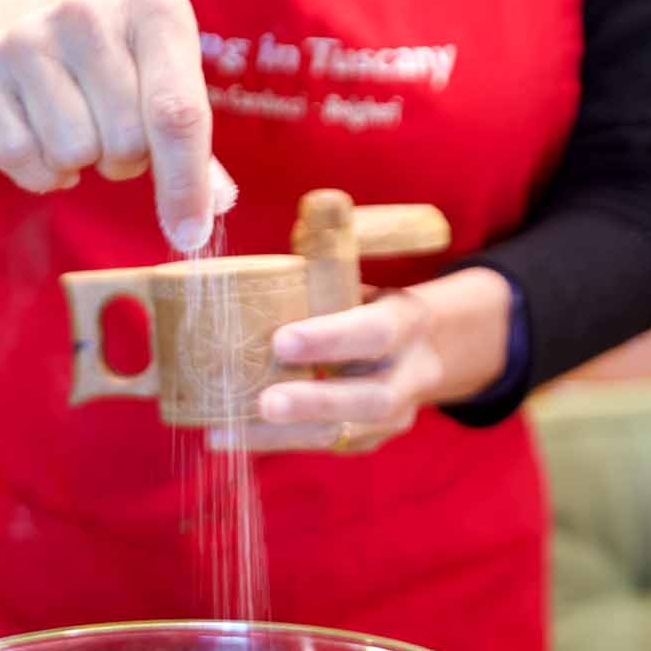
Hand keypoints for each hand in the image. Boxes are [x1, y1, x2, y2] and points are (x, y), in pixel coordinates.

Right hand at [0, 0, 232, 249]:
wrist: (24, 21)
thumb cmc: (116, 63)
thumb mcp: (165, 80)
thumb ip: (194, 146)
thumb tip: (213, 207)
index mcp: (153, 7)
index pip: (176, 113)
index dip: (184, 184)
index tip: (189, 235)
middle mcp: (88, 11)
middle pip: (125, 142)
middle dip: (128, 160)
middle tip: (116, 131)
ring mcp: (30, 35)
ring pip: (73, 154)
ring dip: (83, 163)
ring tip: (80, 126)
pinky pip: (21, 159)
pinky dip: (41, 172)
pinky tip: (46, 137)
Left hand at [207, 269, 514, 454]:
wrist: (424, 352)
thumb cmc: (368, 302)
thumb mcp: (363, 272)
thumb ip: (339, 248)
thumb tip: (318, 202)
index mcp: (406, 324)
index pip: (374, 333)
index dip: (331, 338)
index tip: (282, 341)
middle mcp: (406, 377)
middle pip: (369, 399)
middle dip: (315, 403)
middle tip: (264, 402)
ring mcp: (389, 418)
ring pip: (343, 436)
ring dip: (284, 436)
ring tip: (228, 428)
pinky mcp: (365, 441)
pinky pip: (321, 448)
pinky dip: (274, 444)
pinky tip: (226, 435)